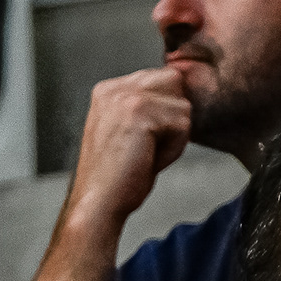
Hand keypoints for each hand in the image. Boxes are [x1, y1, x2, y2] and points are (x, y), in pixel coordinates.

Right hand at [64, 63, 194, 228]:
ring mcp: (125, 97)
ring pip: (182, 107)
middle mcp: (114, 88)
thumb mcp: (126, 129)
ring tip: (145, 153)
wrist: (97, 201)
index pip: (162, 79)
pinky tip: (147, 159)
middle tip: (146, 145)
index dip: (164, 112)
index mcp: (107, 90)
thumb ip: (145, 105)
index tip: (140, 139)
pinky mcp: (140, 113)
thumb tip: (180, 90)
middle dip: (172, 117)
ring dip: (174, 136)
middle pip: (175, 83)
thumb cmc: (115, 175)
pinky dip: (173, 148)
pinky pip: (182, 126)